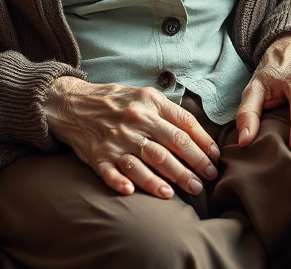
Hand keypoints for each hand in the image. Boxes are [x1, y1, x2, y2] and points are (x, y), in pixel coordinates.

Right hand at [43, 77, 219, 198]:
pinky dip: (121, 182)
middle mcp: (135, 121)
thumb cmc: (117, 102)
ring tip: (180, 193)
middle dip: (191, 166)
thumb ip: (169, 111)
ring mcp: (116, 139)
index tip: (215, 158)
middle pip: (169, 146)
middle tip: (205, 182)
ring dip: (164, 180)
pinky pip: (111, 172)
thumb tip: (198, 134)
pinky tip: (132, 193)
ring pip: (145, 161)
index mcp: (150, 103)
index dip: (202, 142)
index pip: (183, 124)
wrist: (75, 103)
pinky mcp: (98, 156)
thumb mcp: (145, 96)